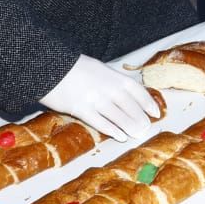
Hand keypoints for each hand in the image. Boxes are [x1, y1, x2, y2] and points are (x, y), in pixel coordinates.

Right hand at [40, 55, 160, 142]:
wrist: (49, 67)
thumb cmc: (74, 68)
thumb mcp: (98, 68)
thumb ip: (111, 81)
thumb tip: (125, 95)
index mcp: (113, 75)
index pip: (137, 91)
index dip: (148, 103)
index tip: (156, 113)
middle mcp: (107, 87)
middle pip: (130, 106)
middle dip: (140, 118)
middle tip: (146, 128)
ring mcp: (95, 99)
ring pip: (118, 116)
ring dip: (129, 127)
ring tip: (137, 134)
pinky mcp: (80, 109)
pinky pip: (100, 122)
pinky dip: (112, 130)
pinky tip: (120, 136)